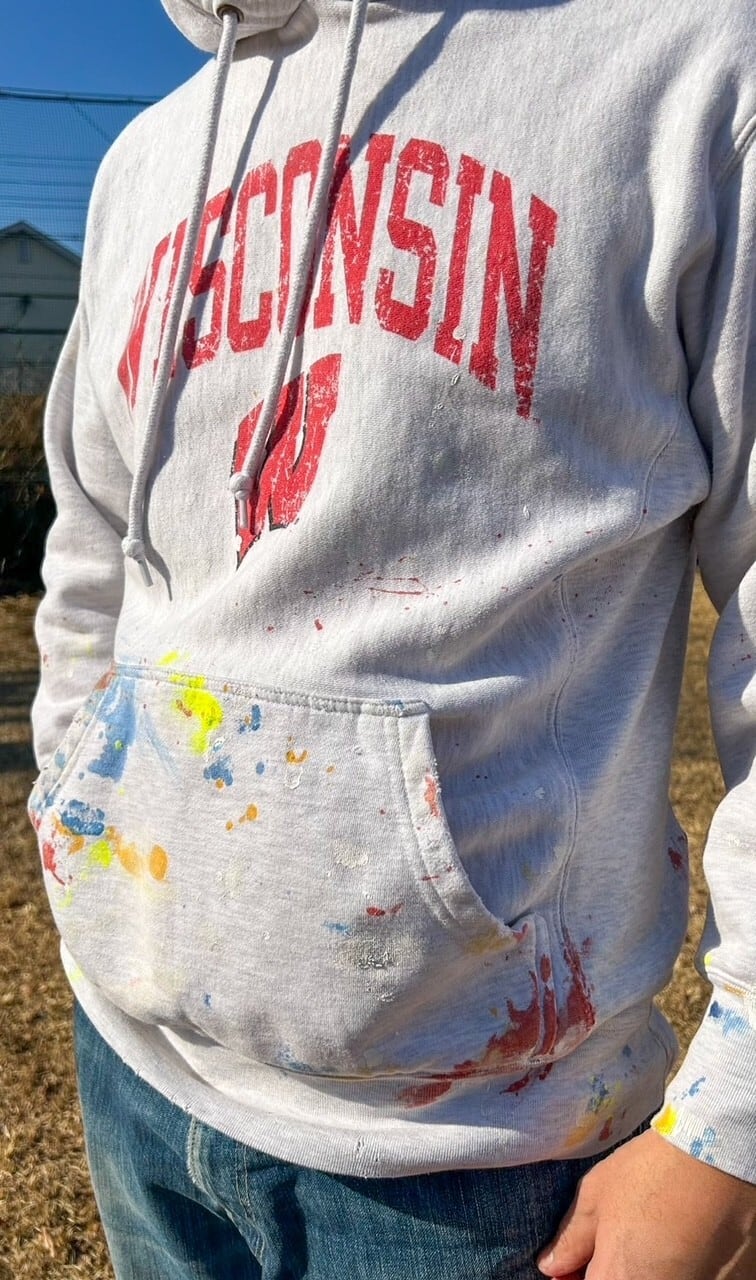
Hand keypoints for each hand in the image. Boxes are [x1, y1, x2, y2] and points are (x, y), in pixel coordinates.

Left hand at [536, 1128, 755, 1278]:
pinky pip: (695, 1275)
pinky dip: (685, 1264)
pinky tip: (684, 1234)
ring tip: (656, 1232)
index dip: (579, 1275)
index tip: (580, 1261)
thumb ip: (572, 1239)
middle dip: (618, 1268)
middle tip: (624, 1238)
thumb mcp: (597, 1196)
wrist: (719, 1157)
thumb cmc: (652, 1172)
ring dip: (652, 1266)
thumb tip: (551, 1264)